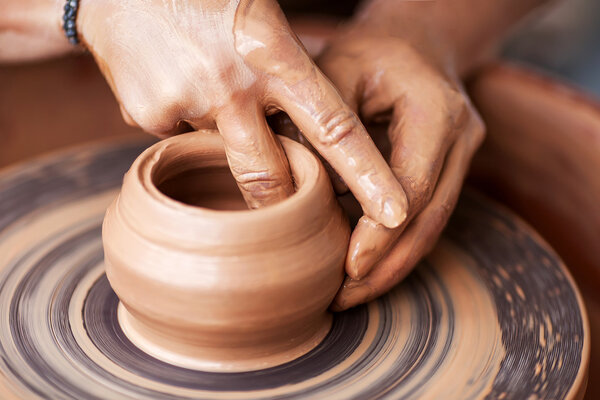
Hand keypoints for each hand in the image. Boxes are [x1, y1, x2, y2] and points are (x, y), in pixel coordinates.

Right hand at [77, 0, 406, 226]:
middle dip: (287, 205)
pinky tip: (181, 85)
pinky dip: (192, 123)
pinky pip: (186, 139)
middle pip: (272, 176)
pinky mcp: (147, 117)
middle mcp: (231, 84)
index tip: (395, 216)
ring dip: (229, 138)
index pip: (333, 128)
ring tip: (212, 90)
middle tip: (297, 217)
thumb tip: (312, 130)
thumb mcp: (261, 13)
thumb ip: (290, 68)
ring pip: (226, 155)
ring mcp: (185, 103)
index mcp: (272, 51)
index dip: (367, 177)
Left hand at [317, 36, 484, 309]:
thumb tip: (301, 197)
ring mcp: (464, 156)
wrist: (416, 41)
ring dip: (395, 266)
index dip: (381, 234)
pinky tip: (368, 267)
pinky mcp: (452, 170)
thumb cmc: (368, 52)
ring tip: (353, 294)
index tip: (348, 267)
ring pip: (434, 227)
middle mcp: (462, 137)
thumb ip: (321, 131)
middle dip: (389, 266)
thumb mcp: (335, 73)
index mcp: (437, 111)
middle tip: (346, 298)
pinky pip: (429, 218)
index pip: (413, 188)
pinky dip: (398, 247)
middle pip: (431, 220)